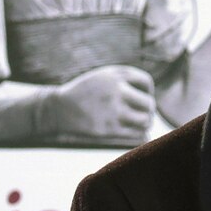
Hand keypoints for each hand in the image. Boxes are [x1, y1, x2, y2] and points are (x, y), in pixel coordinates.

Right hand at [40, 65, 155, 146]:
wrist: (59, 109)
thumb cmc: (85, 93)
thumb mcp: (103, 77)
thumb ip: (125, 80)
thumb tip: (151, 95)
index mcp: (115, 75)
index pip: (146, 82)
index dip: (147, 91)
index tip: (140, 98)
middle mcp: (116, 91)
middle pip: (149, 103)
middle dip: (148, 110)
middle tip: (143, 115)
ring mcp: (113, 110)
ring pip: (145, 120)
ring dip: (145, 123)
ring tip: (140, 124)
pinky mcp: (108, 129)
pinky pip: (136, 135)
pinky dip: (140, 135)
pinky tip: (136, 134)